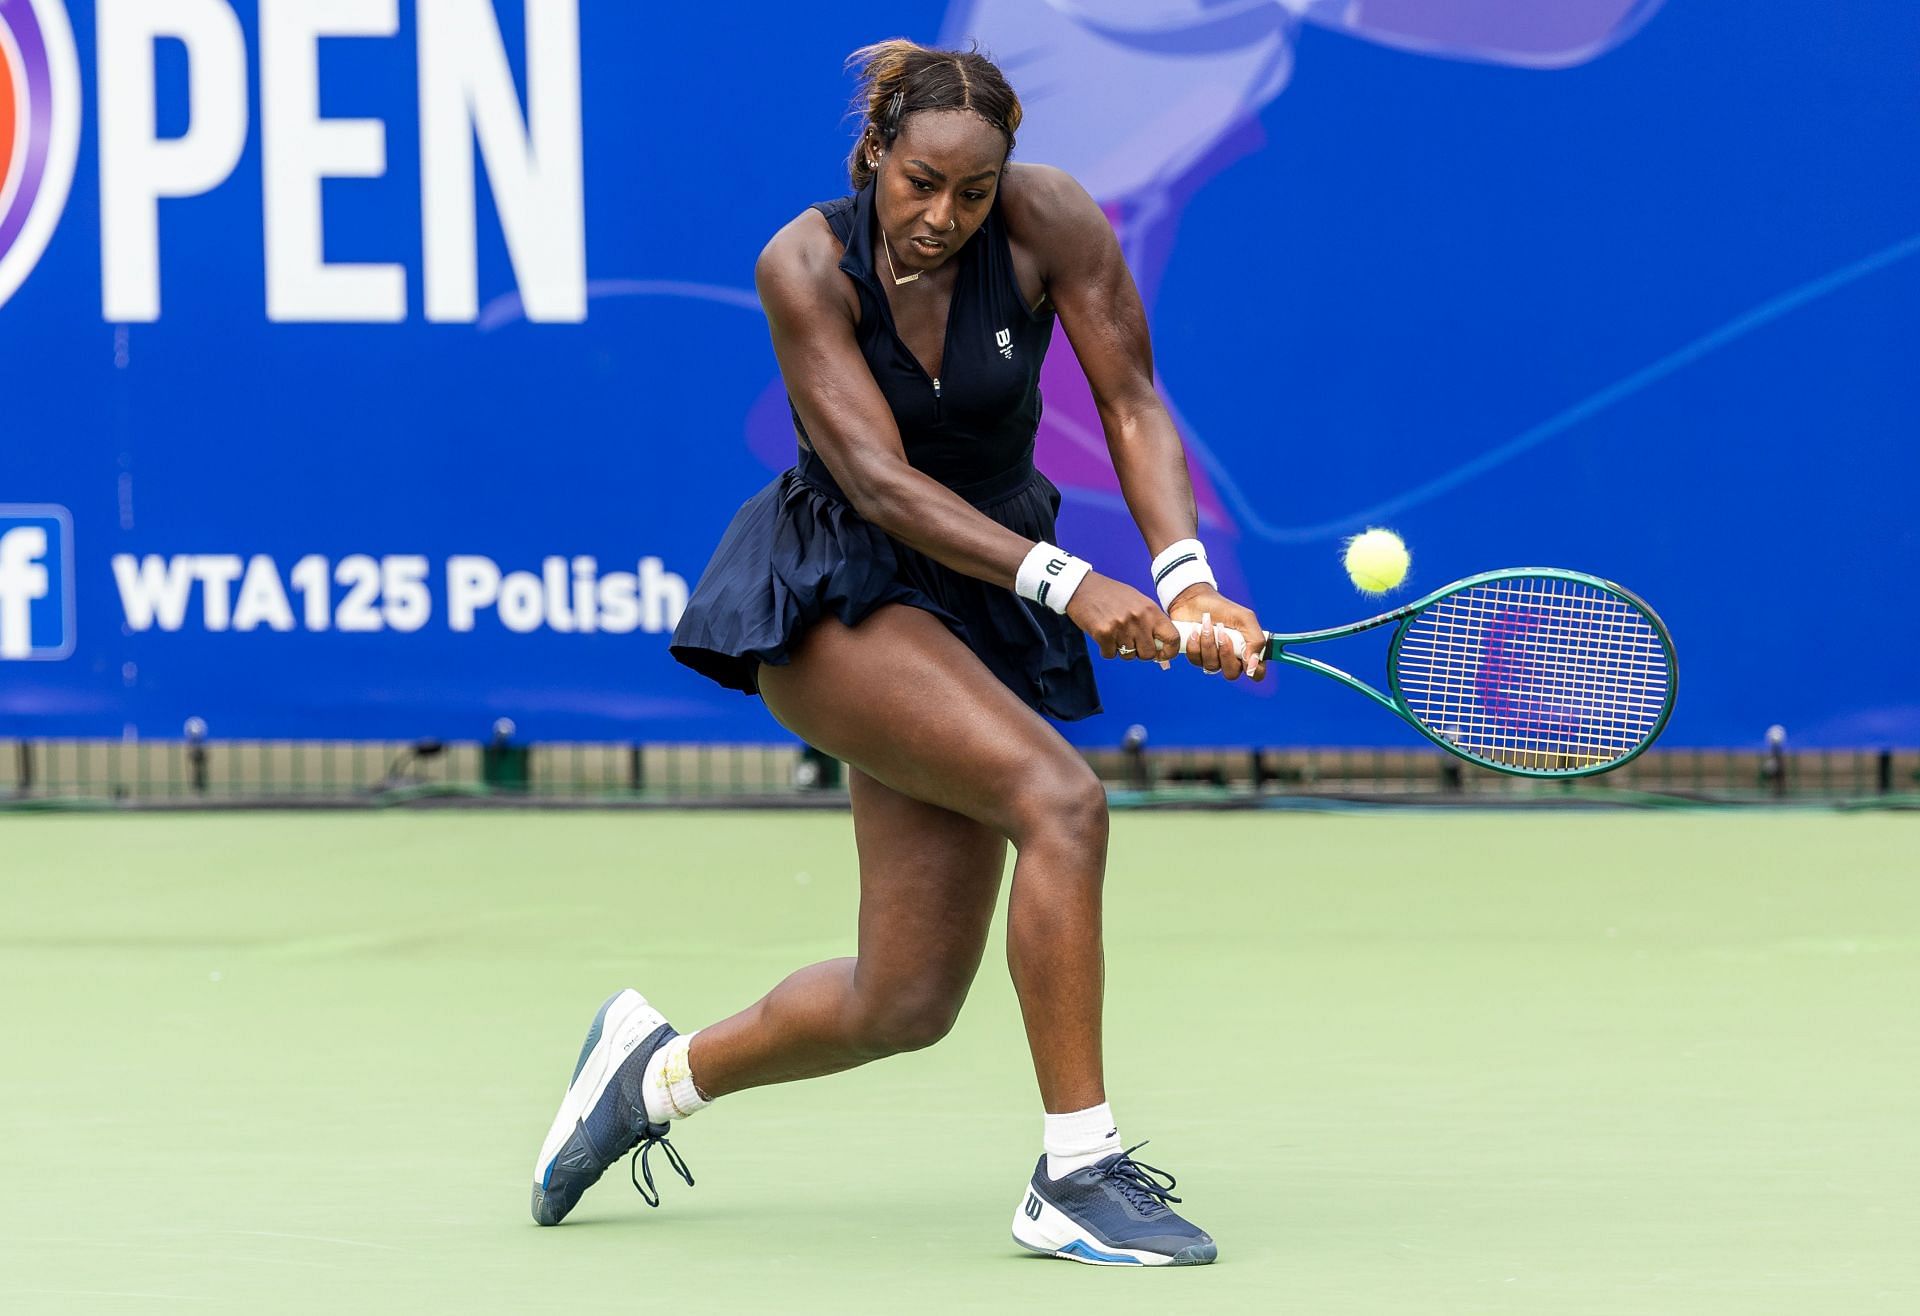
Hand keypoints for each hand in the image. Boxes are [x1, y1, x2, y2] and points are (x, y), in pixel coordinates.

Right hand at [1065, 573, 1181, 663]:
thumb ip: (1151, 621)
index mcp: (1151, 610)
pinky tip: (1103, 635)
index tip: (1162, 655)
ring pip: (1129, 656)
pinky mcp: (1103, 634)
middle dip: (1140, 653)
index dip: (1169, 652)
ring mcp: (1121, 627)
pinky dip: (1106, 649)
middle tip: (1131, 643)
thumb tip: (1161, 645)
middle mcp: (1138, 619)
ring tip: (1114, 634)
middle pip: (1148, 654)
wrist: (1083, 587)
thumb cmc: (1111, 595)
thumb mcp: (1138, 602)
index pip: (1172, 637)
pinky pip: (1110, 654)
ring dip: (1121, 650)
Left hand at [1168, 586, 1266, 680]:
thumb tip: (1254, 661)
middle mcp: (1231, 659)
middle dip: (1225, 652)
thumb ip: (1256, 640)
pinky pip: (1196, 661)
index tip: (1248, 660)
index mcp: (1248, 651)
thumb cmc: (1223, 609)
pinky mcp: (1197, 657)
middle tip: (1221, 632)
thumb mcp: (1245, 619)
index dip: (1255, 670)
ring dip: (1209, 644)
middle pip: (1231, 673)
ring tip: (1206, 624)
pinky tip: (1194, 631)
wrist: (1195, 600)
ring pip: (1212, 666)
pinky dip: (1195, 644)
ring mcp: (1213, 659)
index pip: (1257, 673)